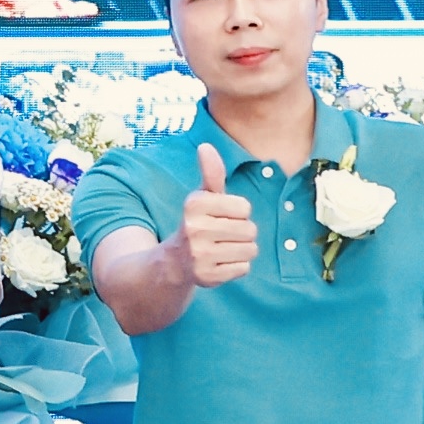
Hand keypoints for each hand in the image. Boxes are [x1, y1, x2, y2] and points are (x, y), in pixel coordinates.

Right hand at [172, 142, 256, 291]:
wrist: (173, 262)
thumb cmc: (197, 223)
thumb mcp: (202, 197)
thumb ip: (210, 173)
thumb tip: (205, 146)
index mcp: (194, 204)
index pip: (245, 207)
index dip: (238, 212)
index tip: (220, 217)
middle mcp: (195, 229)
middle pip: (250, 229)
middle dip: (242, 232)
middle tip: (222, 235)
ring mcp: (200, 255)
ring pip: (250, 250)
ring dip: (241, 250)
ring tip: (222, 249)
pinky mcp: (207, 277)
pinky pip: (243, 268)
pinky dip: (236, 266)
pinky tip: (220, 263)